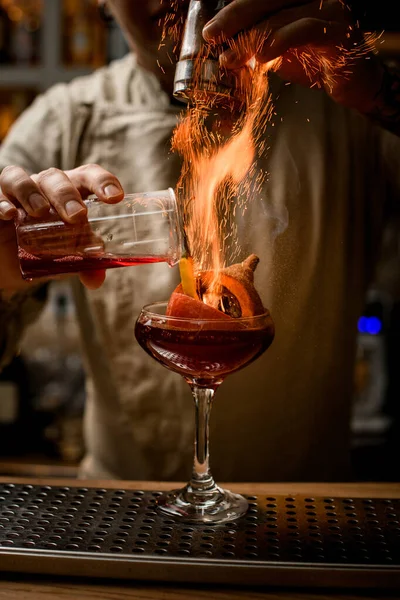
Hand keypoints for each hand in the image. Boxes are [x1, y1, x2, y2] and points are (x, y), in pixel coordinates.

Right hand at [0, 164, 123, 293]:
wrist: (10, 265)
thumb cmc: (45, 251)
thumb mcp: (67, 260)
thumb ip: (85, 266)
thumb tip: (96, 278)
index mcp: (70, 194)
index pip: (88, 177)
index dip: (102, 181)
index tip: (115, 197)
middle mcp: (43, 188)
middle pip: (55, 177)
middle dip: (67, 194)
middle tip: (77, 216)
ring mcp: (16, 193)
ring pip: (21, 177)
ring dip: (32, 192)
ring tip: (40, 212)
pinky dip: (2, 203)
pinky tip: (10, 215)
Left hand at [203, 0, 384, 113]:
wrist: (353, 82)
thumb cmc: (314, 61)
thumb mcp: (278, 51)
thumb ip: (256, 44)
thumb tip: (223, 49)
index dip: (234, 10)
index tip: (210, 31)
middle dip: (236, 17)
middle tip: (213, 37)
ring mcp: (330, 8)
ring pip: (282, 15)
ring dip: (252, 38)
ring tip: (232, 58)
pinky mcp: (339, 30)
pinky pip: (304, 30)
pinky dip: (280, 42)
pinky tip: (262, 58)